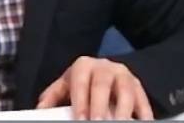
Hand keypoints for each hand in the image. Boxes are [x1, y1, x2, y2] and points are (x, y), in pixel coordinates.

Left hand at [36, 56, 152, 119]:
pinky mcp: (138, 86)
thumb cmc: (83, 80)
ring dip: (123, 110)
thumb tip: (39, 109)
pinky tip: (141, 122)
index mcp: (83, 66)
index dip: (81, 102)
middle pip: (102, 86)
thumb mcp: (66, 84)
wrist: (105, 70)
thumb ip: (52, 97)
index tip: (80, 119)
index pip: (80, 84)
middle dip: (100, 107)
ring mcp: (123, 75)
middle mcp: (104, 68)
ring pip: (126, 92)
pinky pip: (143, 100)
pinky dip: (144, 113)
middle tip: (98, 122)